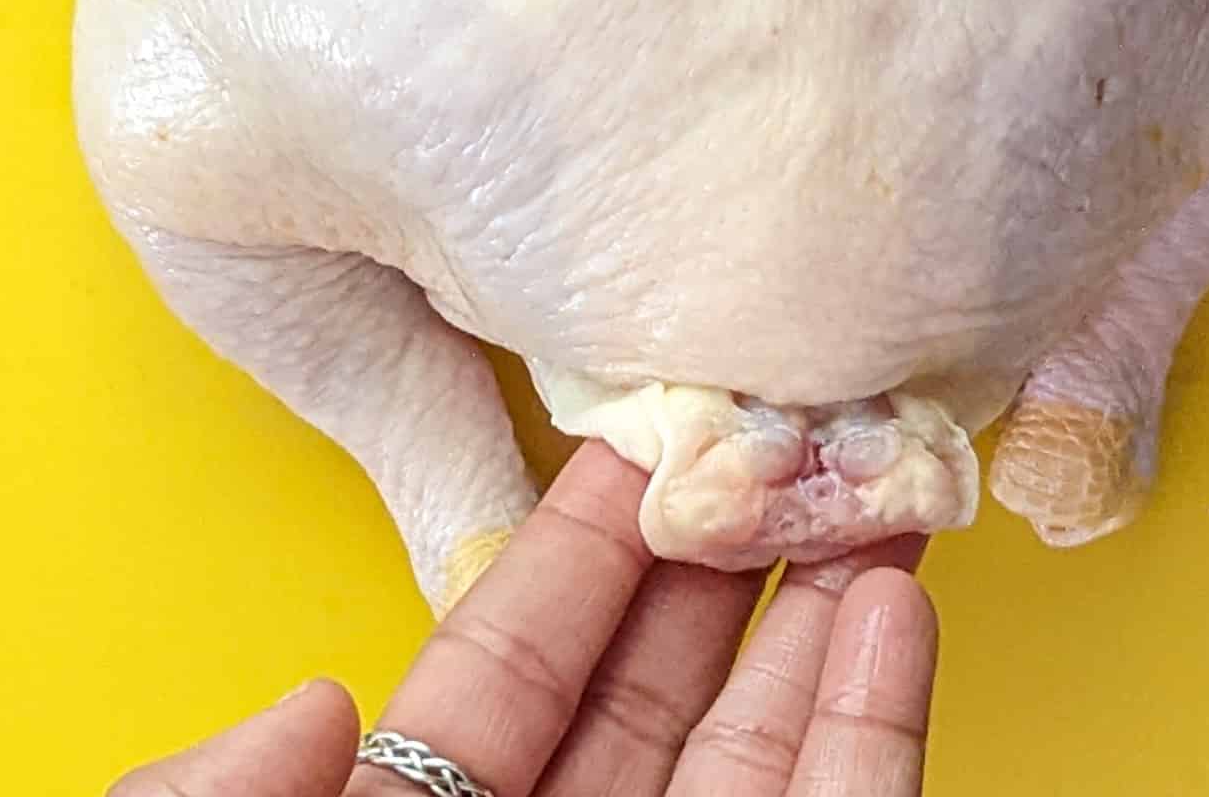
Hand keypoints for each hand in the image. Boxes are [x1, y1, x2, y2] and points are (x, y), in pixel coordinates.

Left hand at [111, 442, 939, 796]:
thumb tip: (319, 700)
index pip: (497, 687)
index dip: (571, 558)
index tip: (634, 445)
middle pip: (645, 709)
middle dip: (722, 573)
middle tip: (786, 443)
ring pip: (753, 773)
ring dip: (820, 636)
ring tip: (872, 508)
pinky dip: (865, 741)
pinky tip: (889, 631)